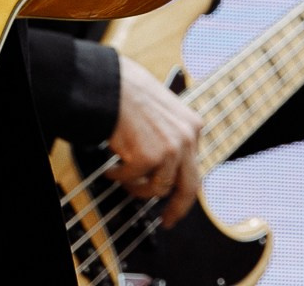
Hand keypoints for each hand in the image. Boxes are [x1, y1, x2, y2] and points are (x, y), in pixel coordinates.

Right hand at [108, 53, 202, 226]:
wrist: (109, 82)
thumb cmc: (128, 90)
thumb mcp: (164, 109)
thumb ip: (172, 133)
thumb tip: (167, 164)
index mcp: (193, 126)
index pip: (195, 168)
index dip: (185, 189)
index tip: (178, 201)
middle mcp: (187, 139)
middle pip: (189, 188)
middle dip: (178, 209)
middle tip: (168, 220)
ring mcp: (169, 149)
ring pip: (157, 189)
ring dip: (137, 188)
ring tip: (122, 178)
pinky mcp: (148, 157)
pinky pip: (132, 180)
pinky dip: (119, 177)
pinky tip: (111, 168)